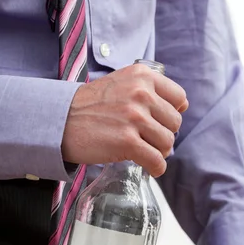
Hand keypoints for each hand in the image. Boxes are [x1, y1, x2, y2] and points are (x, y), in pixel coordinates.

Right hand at [62, 64, 188, 176]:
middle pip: (175, 123)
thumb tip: (182, 107)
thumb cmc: (90, 106)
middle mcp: (141, 93)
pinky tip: (149, 167)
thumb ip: (148, 89)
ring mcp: (134, 117)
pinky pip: (156, 160)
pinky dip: (156, 168)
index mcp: (142, 76)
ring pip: (167, 143)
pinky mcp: (127, 141)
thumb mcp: (121, 83)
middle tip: (147, 140)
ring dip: (159, 152)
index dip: (172, 113)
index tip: (160, 122)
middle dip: (164, 135)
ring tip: (144, 152)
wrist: (61, 120)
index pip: (179, 98)